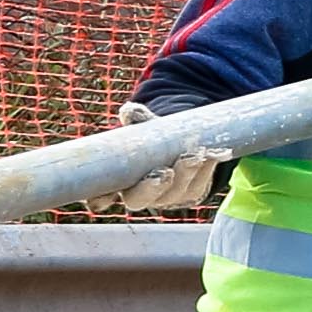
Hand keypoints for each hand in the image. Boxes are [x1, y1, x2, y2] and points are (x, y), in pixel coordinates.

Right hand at [108, 99, 222, 217]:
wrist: (180, 143)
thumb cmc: (152, 138)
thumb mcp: (144, 126)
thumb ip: (138, 120)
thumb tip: (129, 112)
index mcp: (118, 183)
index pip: (101, 198)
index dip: (101, 198)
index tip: (107, 191)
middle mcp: (140, 195)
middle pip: (140, 200)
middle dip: (153, 187)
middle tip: (164, 172)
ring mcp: (166, 198)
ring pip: (174, 193)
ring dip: (185, 174)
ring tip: (194, 155)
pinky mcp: (190, 195)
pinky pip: (198, 186)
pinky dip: (205, 170)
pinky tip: (211, 155)